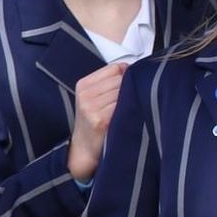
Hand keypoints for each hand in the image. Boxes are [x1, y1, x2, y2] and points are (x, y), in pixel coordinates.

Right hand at [68, 62, 127, 181]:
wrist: (83, 148)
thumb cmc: (93, 121)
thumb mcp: (93, 97)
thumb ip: (109, 81)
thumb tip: (133, 68)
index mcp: (84, 85)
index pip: (115, 68)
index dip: (126, 75)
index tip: (129, 85)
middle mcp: (86, 94)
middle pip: (122, 79)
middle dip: (131, 87)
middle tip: (130, 100)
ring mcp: (91, 107)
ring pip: (125, 91)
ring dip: (132, 99)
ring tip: (128, 109)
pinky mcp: (100, 120)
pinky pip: (124, 106)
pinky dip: (130, 109)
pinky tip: (128, 116)